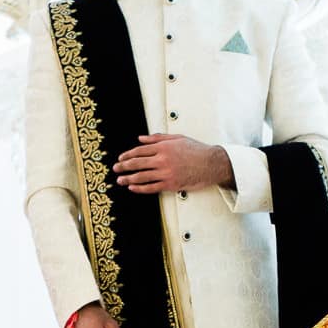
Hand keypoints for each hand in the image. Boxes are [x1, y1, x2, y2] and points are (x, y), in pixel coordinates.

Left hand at [113, 134, 229, 194]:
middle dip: (124, 166)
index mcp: (163, 147)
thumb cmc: (196, 150)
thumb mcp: (177, 138)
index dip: (128, 154)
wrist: (211, 164)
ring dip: (128, 178)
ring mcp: (166, 173)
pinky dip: (140, 188)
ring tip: (120, 180)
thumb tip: (141, 138)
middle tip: (115, 168)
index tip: (121, 158)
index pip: (140, 150)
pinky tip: (132, 188)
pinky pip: (152, 187)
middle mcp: (163, 159)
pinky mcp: (171, 184)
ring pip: (142, 176)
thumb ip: (157, 138)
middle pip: (137, 163)